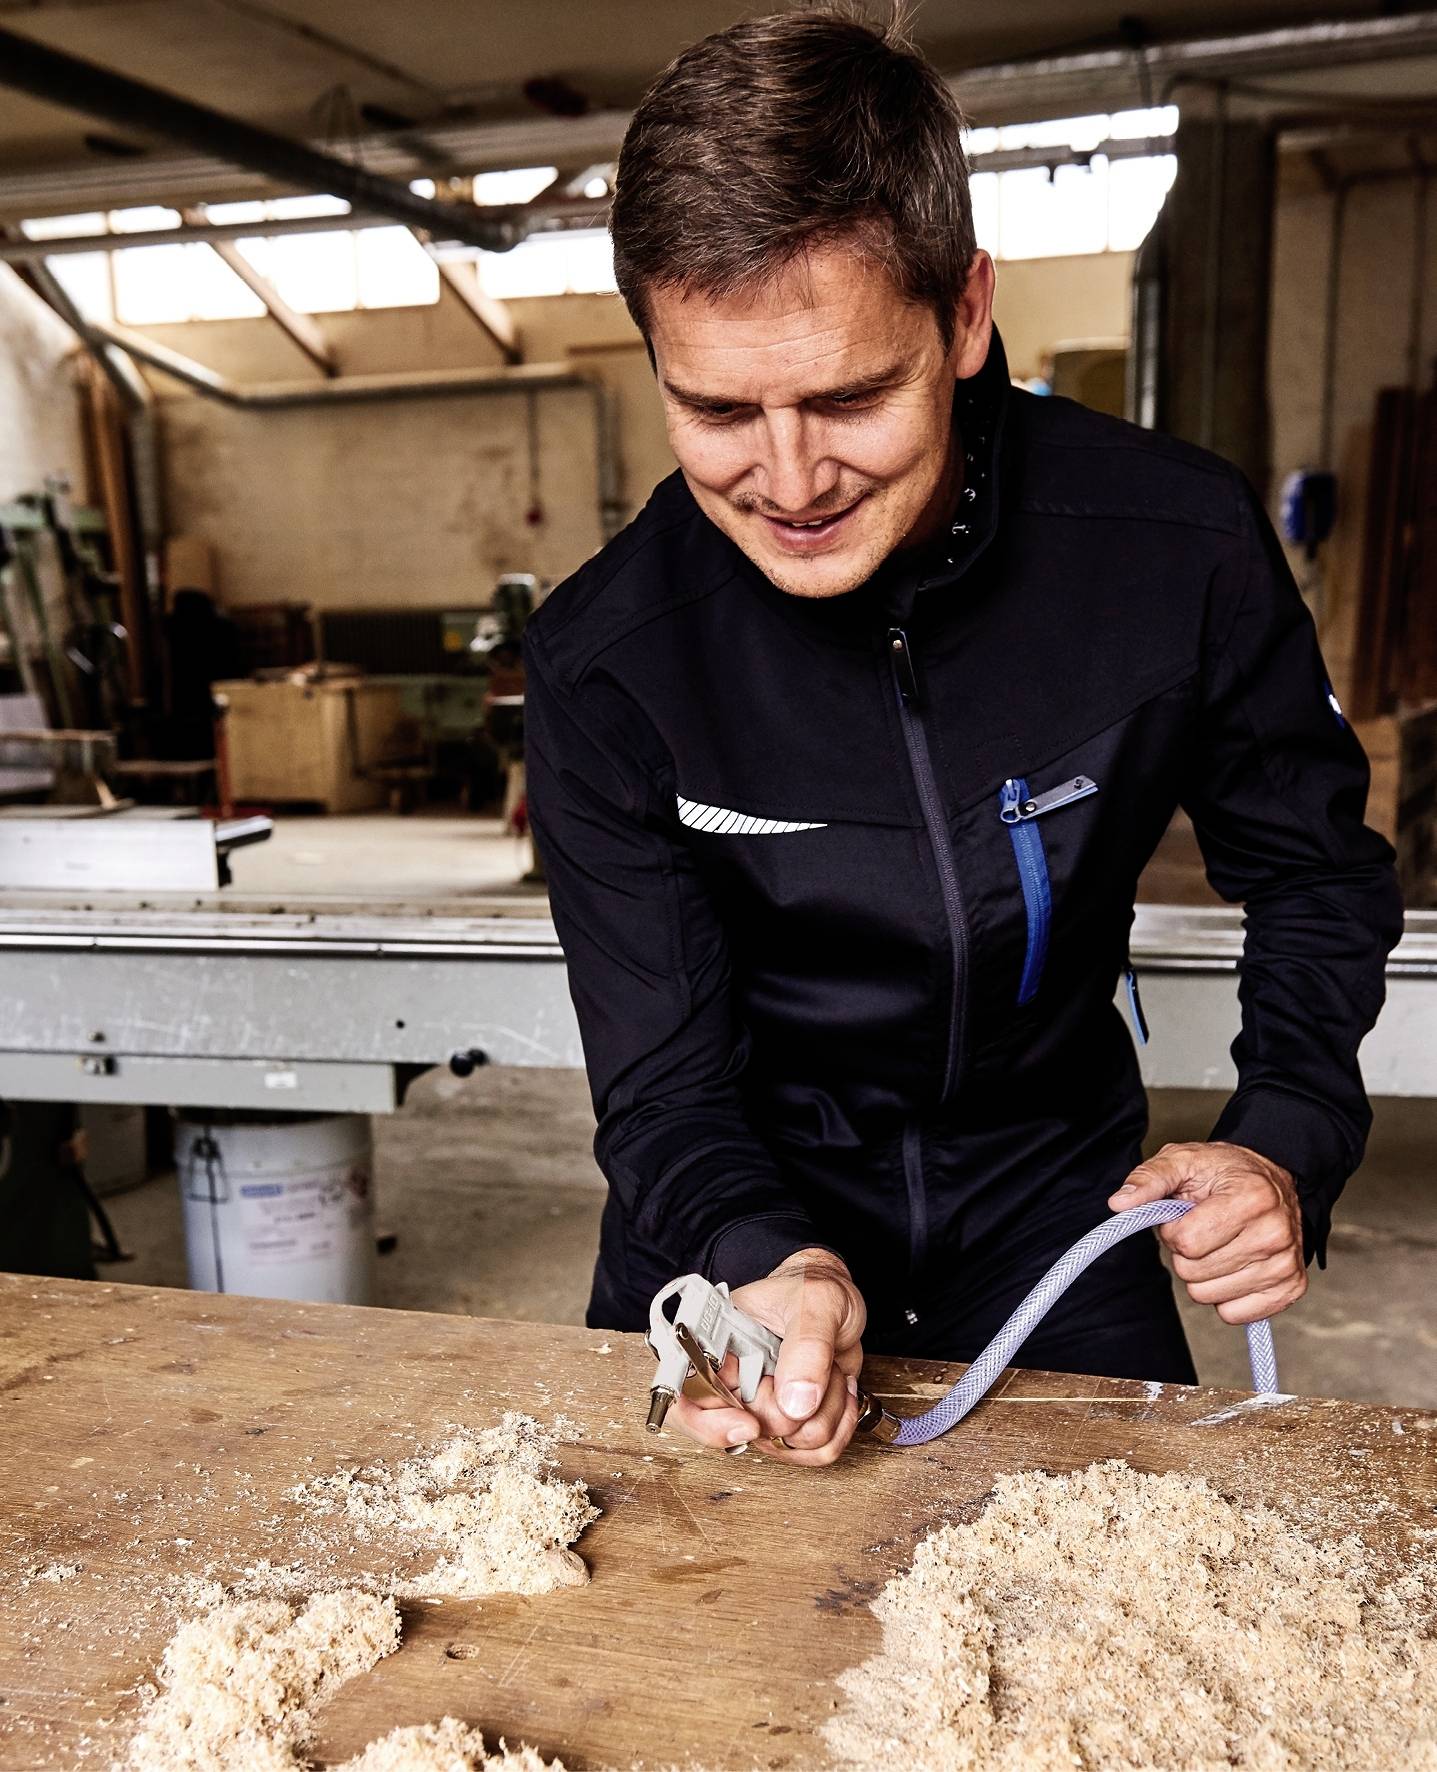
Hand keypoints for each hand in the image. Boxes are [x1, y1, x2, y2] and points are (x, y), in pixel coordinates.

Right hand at [667, 1249, 865, 1465]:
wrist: (838, 1301)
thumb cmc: (813, 1288)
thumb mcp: (815, 1301)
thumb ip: (806, 1346)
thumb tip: (795, 1401)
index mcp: (715, 1342)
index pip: (684, 1396)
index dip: (709, 1422)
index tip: (750, 1424)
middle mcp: (730, 1379)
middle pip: (738, 1431)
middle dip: (788, 1413)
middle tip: (813, 1376)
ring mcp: (759, 1405)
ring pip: (781, 1446)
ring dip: (822, 1415)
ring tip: (830, 1372)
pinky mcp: (787, 1422)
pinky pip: (810, 1453)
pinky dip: (837, 1429)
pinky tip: (841, 1392)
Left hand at [1108, 1141, 1306, 1323]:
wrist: (1270, 1181)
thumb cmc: (1225, 1173)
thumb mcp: (1182, 1161)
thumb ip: (1149, 1180)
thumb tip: (1119, 1202)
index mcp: (1251, 1197)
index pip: (1186, 1242)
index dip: (1174, 1231)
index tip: (1187, 1215)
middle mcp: (1275, 1233)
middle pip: (1194, 1272)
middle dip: (1187, 1253)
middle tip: (1205, 1229)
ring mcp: (1286, 1264)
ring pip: (1210, 1297)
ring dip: (1204, 1275)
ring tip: (1220, 1244)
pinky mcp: (1291, 1289)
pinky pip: (1234, 1314)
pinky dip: (1226, 1295)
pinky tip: (1235, 1266)